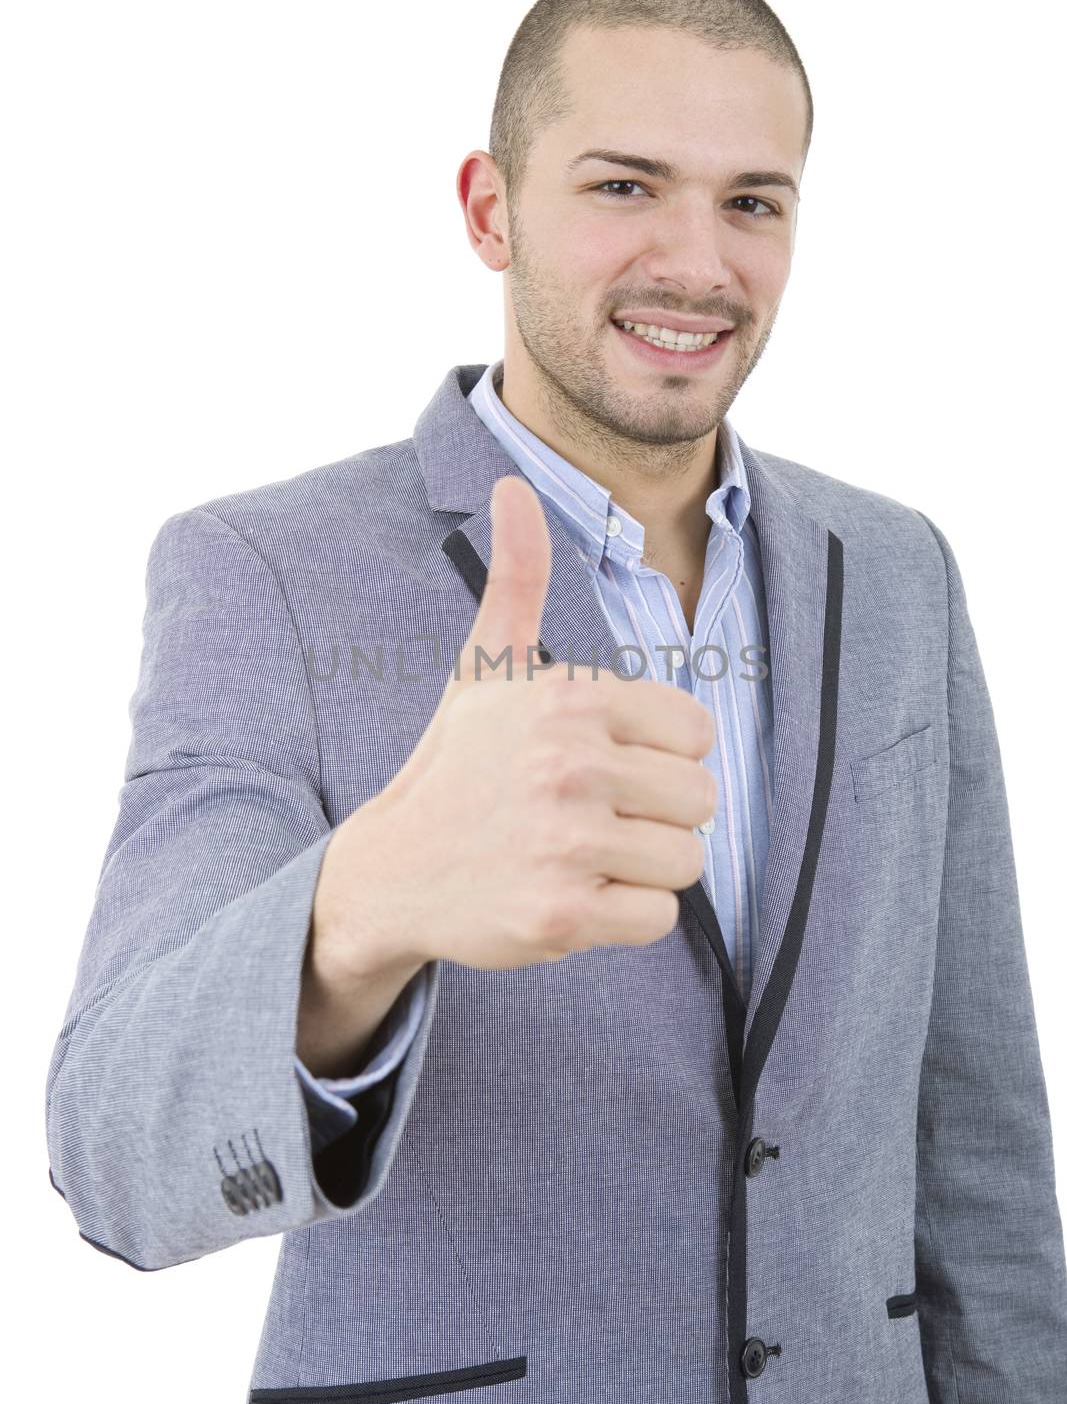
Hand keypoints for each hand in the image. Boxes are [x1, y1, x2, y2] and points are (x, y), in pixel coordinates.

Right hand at [323, 475, 717, 973]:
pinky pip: (658, 918)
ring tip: (582, 855)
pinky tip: (572, 895)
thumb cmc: (458, 765)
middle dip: (656, 815)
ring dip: (642, 867)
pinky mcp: (562, 916)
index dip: (657, 755)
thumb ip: (518, 577)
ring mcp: (564, 843)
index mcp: (566, 698)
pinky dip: (624, 916)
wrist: (390, 870)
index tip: (601, 766)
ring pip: (686, 861)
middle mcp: (568, 764)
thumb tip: (512, 485)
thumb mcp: (485, 669)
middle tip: (591, 818)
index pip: (695, 732)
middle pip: (700, 799)